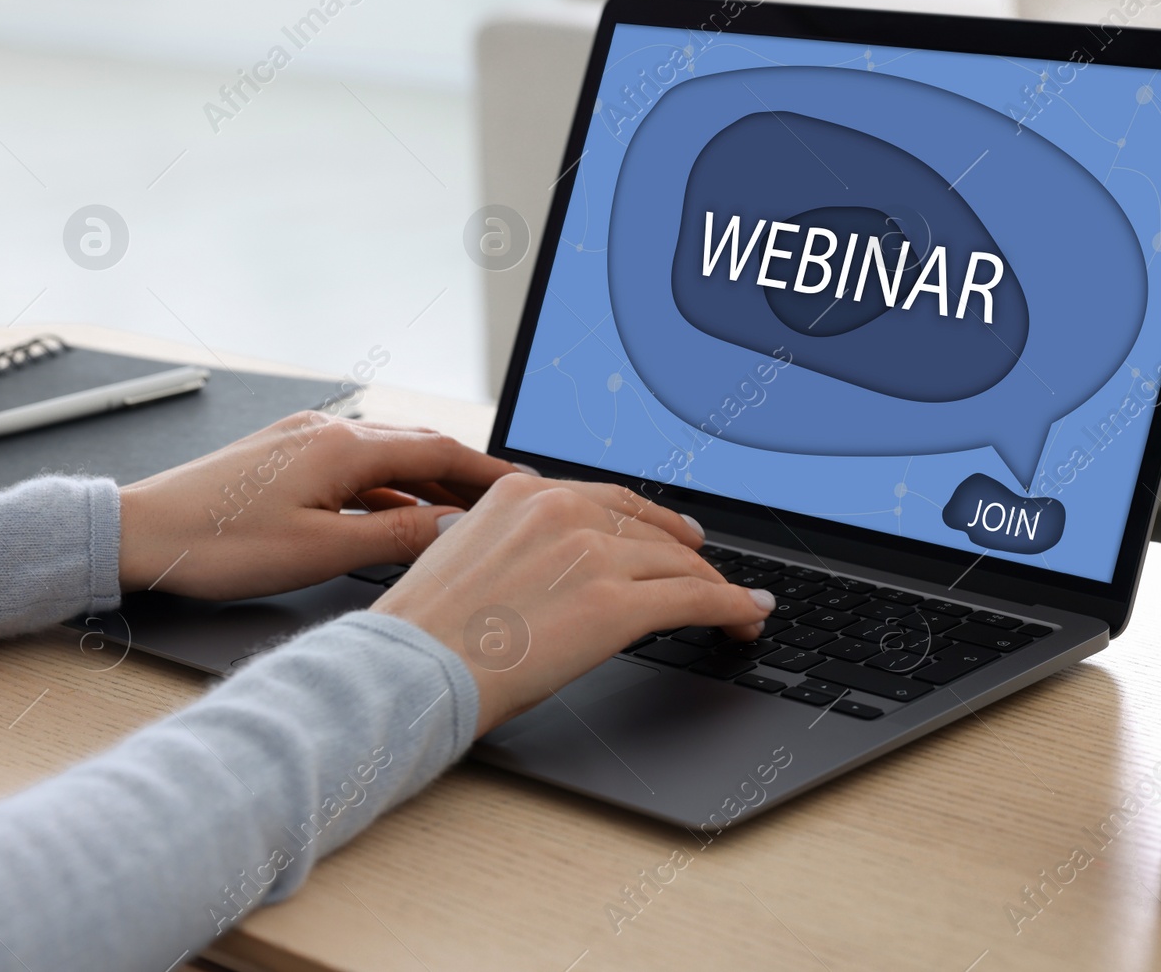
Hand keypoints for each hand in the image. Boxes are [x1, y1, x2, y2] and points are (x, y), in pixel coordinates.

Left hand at [118, 412, 522, 598]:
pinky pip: (354, 465)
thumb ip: (396, 539)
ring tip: (460, 513)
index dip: (487, 470)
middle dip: (465, 474)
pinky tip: (395, 515)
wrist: (138, 533)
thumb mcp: (320, 552)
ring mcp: (302, 440)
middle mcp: (327, 431)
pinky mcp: (283, 456)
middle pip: (417, 447)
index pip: (438, 450)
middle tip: (505, 503)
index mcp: (343, 447)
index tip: (525, 487)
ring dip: (425, 482)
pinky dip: (386, 488)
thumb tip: (453, 530)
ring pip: (385, 456)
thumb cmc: (217, 543)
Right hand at [370, 473, 775, 734]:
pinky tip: (748, 616)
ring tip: (737, 608)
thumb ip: (512, 546)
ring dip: (716, 587)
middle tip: (711, 576)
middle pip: (651, 532)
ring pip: (679, 564)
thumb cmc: (425, 633)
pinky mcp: (618, 604)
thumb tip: (545, 567)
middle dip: (688, 558)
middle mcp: (563, 510)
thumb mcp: (464, 558)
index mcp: (522, 493)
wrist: (412, 667)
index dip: (652, 523)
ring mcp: (594, 554)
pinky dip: (732, 607)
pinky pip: (696, 599)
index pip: (610, 501)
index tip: (676, 537)